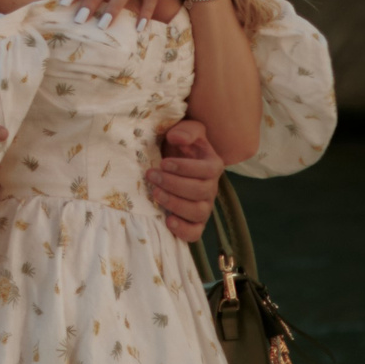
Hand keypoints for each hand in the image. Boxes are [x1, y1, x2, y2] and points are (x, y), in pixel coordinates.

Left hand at [145, 118, 221, 242]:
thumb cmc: (178, 145)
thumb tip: (176, 137)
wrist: (170, 160)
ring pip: (198, 212)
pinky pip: (195, 233)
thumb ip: (186, 130)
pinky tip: (168, 220)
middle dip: (174, 184)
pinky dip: (183, 230)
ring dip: (175, 204)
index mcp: (212, 165)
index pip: (207, 170)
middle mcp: (211, 187)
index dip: (186, 168)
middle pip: (200, 191)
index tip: (163, 163)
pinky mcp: (194, 222)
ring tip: (155, 194)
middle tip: (151, 176)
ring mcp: (204, 206)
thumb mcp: (184, 130)